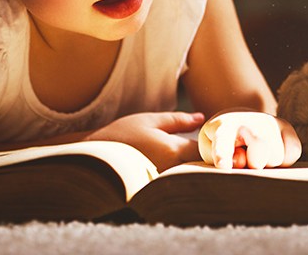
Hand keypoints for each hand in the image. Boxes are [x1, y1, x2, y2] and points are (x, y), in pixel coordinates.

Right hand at [87, 111, 204, 171]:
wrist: (95, 156)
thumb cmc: (122, 134)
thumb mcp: (150, 120)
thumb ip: (179, 121)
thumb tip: (201, 118)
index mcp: (172, 150)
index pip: (205, 151)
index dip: (213, 145)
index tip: (212, 140)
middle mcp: (171, 169)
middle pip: (201, 167)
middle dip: (207, 159)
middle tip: (209, 151)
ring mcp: (163, 181)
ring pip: (189, 176)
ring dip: (194, 168)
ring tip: (193, 159)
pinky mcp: (156, 188)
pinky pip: (176, 182)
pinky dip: (181, 176)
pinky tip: (177, 169)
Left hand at [198, 111, 301, 169]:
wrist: (241, 120)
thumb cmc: (223, 141)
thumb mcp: (210, 149)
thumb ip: (218, 159)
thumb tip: (242, 161)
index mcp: (223, 127)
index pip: (223, 142)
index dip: (223, 155)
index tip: (223, 166)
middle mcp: (249, 121)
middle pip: (259, 152)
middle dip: (254, 163)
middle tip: (247, 158)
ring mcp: (269, 122)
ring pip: (276, 158)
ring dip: (267, 164)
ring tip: (256, 154)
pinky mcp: (286, 126)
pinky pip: (293, 153)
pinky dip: (285, 160)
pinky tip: (272, 152)